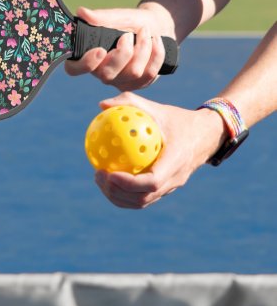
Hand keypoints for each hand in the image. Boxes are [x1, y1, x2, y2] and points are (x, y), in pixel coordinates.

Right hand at [65, 5, 174, 90]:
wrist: (156, 27)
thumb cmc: (131, 22)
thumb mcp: (118, 16)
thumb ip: (101, 17)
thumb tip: (82, 12)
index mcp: (88, 56)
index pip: (74, 69)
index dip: (85, 64)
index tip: (100, 50)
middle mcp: (101, 73)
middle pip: (107, 75)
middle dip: (123, 53)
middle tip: (128, 35)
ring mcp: (120, 81)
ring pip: (133, 73)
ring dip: (143, 48)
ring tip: (145, 32)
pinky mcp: (138, 84)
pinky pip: (149, 74)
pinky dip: (156, 53)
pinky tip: (156, 41)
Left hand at [93, 92, 227, 208]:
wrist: (206, 135)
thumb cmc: (178, 119)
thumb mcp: (157, 108)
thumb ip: (130, 103)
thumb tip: (101, 105)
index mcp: (176, 161)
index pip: (152, 182)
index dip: (129, 183)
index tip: (109, 173)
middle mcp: (175, 179)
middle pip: (143, 198)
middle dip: (117, 192)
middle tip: (98, 175)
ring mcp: (171, 187)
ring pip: (142, 202)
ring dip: (118, 196)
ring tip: (99, 179)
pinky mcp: (166, 189)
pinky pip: (143, 197)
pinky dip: (124, 194)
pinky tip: (108, 179)